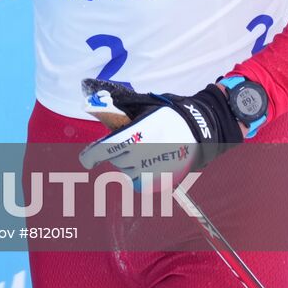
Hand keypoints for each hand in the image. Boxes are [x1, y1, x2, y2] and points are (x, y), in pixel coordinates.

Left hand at [78, 78, 243, 189]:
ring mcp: (153, 170)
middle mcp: (142, 154)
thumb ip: (115, 105)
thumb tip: (89, 103)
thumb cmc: (167, 114)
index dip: (90, 157)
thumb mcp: (141, 104)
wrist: (200, 129)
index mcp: (135, 134)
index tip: (87, 161)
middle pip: (115, 160)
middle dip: (116, 153)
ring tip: (143, 152)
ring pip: (127, 172)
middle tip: (129, 142)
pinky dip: (139, 178)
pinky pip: (140, 184)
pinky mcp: (163, 180)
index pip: (103, 150)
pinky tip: (145, 167)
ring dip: (128, 165)